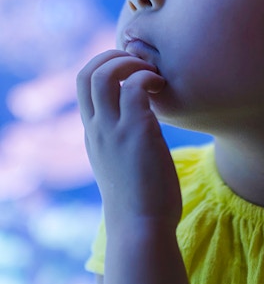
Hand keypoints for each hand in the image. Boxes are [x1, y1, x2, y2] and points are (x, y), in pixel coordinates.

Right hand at [77, 50, 181, 228]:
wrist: (141, 226)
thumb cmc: (139, 196)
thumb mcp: (119, 162)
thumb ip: (121, 138)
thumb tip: (141, 122)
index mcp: (92, 132)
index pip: (82, 84)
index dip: (104, 65)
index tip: (130, 70)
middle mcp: (96, 128)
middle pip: (86, 73)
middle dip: (112, 57)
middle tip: (140, 65)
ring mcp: (113, 130)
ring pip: (104, 75)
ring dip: (129, 64)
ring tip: (151, 76)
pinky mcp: (136, 132)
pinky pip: (135, 89)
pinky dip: (148, 79)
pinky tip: (162, 89)